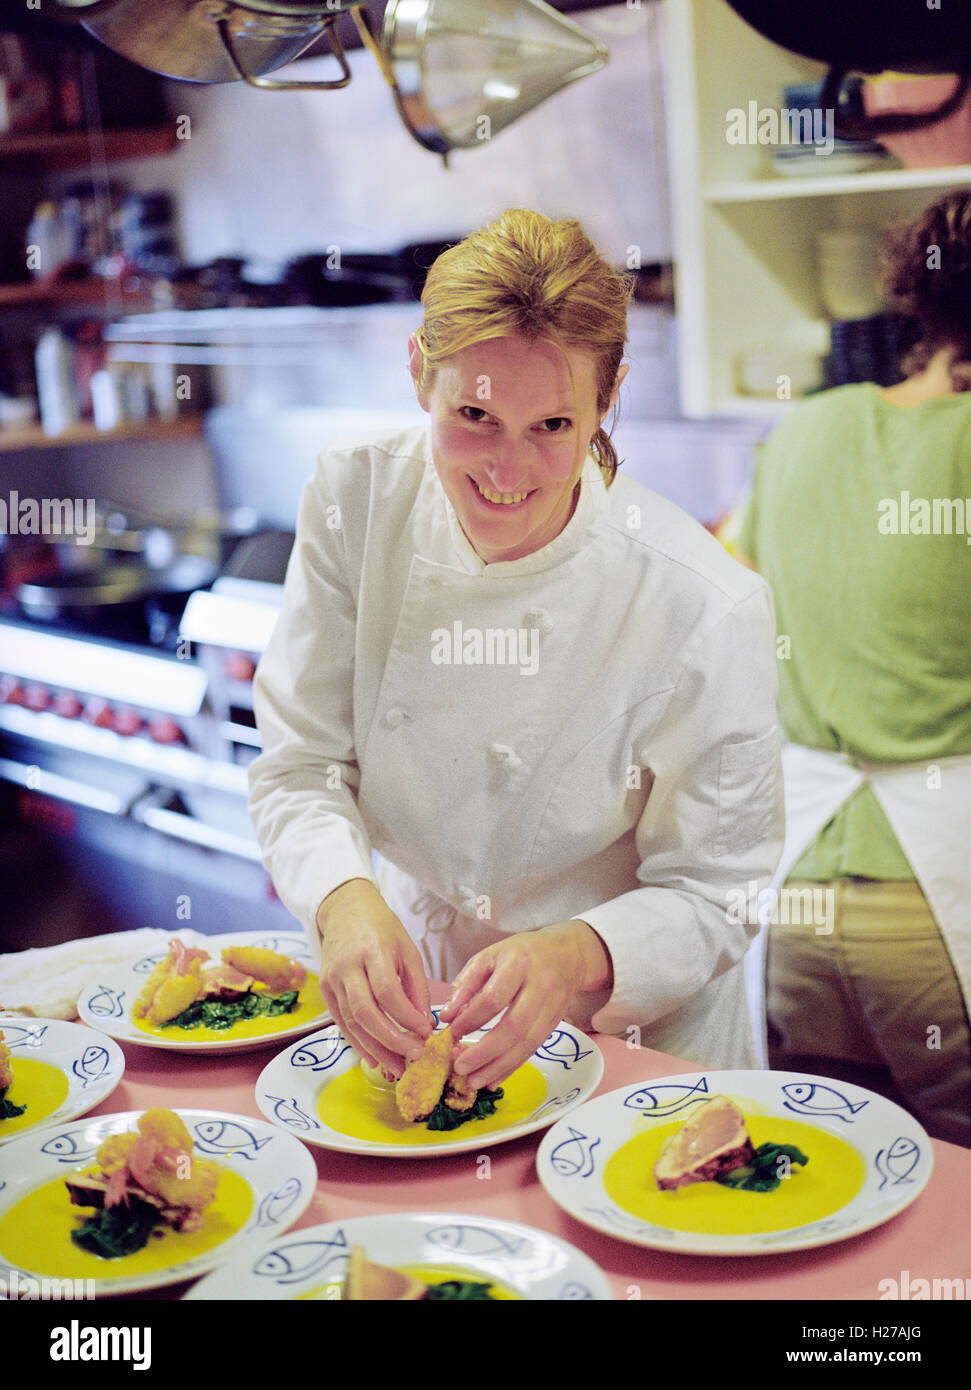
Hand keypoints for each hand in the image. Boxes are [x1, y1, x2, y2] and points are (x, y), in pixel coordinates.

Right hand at [315, 878, 432, 1075]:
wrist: (344, 909)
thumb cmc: (382, 928)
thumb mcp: (407, 949)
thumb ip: (416, 986)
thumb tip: (424, 1024)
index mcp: (373, 951)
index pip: (387, 990)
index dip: (406, 1016)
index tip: (425, 1032)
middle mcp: (348, 967)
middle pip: (365, 1012)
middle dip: (391, 1040)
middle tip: (413, 1057)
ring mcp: (332, 979)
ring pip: (351, 1022)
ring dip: (375, 1048)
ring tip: (397, 1066)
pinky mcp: (325, 990)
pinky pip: (341, 1022)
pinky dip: (358, 1043)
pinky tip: (374, 1058)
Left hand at [438, 921, 611, 1091]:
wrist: (567, 954)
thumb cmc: (521, 954)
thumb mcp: (489, 956)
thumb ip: (466, 984)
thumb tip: (448, 1016)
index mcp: (518, 964)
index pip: (494, 998)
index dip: (472, 1019)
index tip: (452, 1032)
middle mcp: (539, 987)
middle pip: (514, 1027)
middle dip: (485, 1052)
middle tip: (460, 1067)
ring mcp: (551, 1008)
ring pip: (527, 1044)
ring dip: (499, 1067)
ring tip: (474, 1081)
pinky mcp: (556, 1024)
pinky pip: (533, 1049)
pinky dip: (513, 1066)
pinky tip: (494, 1078)